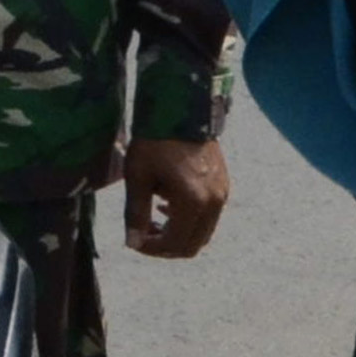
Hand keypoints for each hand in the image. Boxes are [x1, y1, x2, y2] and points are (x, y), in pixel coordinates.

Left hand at [123, 137, 229, 258]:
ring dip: (178, 234)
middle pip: (192, 245)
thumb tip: (132, 243)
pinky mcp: (223, 185)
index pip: (174, 243)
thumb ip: (136, 213)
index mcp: (193, 202)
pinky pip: (208, 217)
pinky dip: (189, 221)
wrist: (182, 108)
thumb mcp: (139, 177)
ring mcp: (222, 194)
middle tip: (143, 235)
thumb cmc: (155, 141)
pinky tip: (167, 205)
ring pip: (202, 233)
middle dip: (166, 246)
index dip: (151, 249)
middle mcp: (213, 202)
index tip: (133, 240)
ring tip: (152, 219)